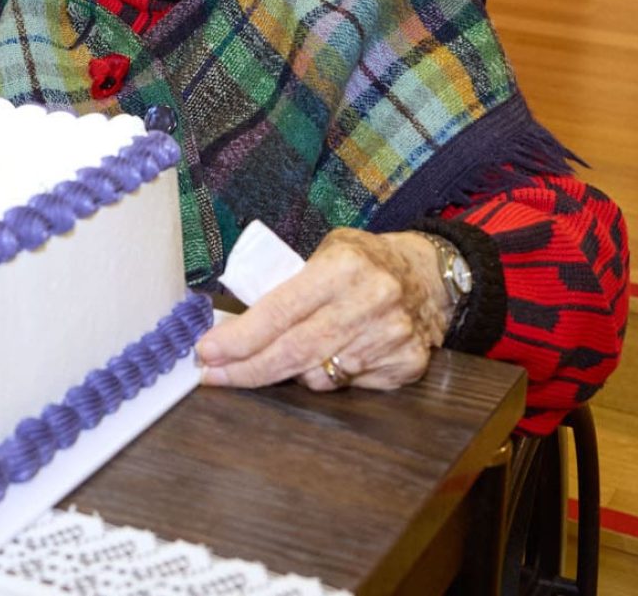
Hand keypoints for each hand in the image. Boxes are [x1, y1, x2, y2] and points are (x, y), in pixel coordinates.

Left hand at [195, 229, 451, 392]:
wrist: (429, 274)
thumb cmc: (363, 260)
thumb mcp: (327, 251)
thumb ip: (290, 283)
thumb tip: (238, 325)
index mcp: (343, 267)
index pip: (280, 311)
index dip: (241, 338)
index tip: (208, 352)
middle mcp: (369, 303)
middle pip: (294, 351)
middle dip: (248, 368)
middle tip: (213, 375)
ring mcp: (390, 338)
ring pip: (319, 376)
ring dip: (289, 372)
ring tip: (276, 358)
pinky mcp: (406, 365)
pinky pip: (348, 385)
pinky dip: (328, 376)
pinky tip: (327, 357)